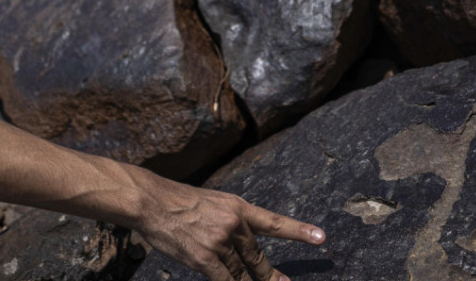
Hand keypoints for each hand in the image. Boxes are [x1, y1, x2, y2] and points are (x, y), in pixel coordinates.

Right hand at [134, 173, 324, 280]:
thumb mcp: (214, 202)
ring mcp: (220, 242)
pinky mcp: (205, 258)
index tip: (322, 237)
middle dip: (271, 276)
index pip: (274, 222)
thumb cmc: (179, 202)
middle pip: (258, 258)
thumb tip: (243, 244)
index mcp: (238, 208)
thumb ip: (231, 221)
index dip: (299, 231)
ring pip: (242, 273)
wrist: (153, 202)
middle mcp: (234, 225)